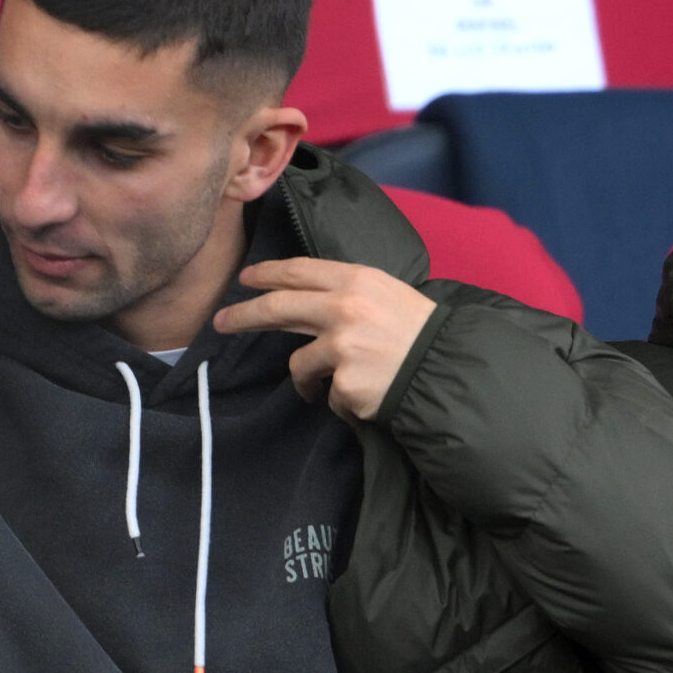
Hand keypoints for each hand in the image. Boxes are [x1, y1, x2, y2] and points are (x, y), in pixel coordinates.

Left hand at [214, 258, 436, 420]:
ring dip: (305, 380)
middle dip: (243, 315)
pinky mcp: (345, 385)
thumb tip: (305, 300)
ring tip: (319, 389)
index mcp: (357, 280)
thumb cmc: (422, 334)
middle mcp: (344, 309)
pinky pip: (328, 395)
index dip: (266, 274)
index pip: (298, 271)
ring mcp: (342, 347)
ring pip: (298, 364)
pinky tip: (365, 397)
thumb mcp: (389, 295)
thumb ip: (348, 293)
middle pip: (277, 307)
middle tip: (221, 323)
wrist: (451, 372)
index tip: (246, 280)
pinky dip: (340, 400)